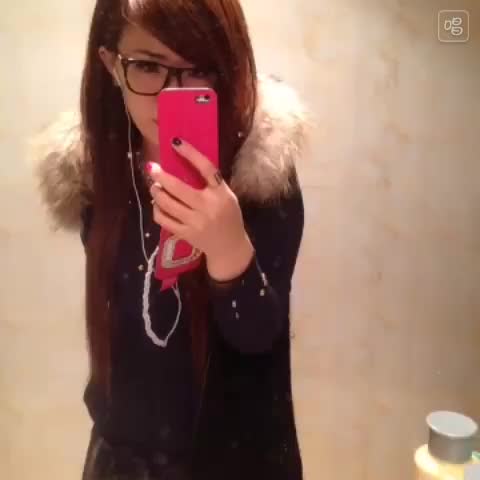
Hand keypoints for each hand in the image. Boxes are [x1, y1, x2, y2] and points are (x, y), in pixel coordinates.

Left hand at [148, 138, 253, 280]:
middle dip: (160, 175)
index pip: (206, 168)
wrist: (229, 247)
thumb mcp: (227, 197)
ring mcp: (195, 222)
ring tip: (155, 186)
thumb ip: (211, 183)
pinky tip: (158, 204)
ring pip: (167, 203)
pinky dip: (157, 209)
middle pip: (178, 187)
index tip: (176, 142)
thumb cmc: (229, 217)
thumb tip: (185, 163)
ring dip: (156, 192)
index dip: (190, 153)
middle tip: (152, 168)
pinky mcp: (185, 234)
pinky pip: (163, 219)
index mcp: (221, 194)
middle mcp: (208, 207)